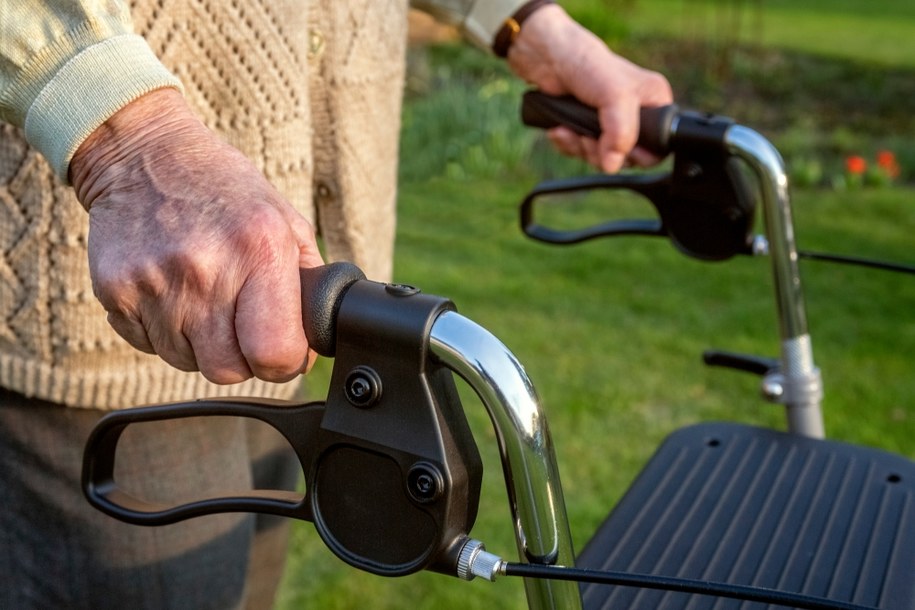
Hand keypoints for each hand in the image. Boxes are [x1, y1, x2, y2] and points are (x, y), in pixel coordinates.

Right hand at [70, 88, 324, 383]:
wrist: (143, 156)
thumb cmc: (226, 191)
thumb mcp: (286, 222)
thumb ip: (308, 285)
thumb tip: (312, 346)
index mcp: (260, 249)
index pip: (275, 353)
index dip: (282, 361)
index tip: (280, 346)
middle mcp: (206, 269)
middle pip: (228, 370)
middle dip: (240, 356)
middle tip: (239, 321)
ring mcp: (155, 282)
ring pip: (186, 362)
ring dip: (199, 342)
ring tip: (201, 294)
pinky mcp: (115, 291)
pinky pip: (148, 345)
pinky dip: (162, 330)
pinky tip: (170, 290)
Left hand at [507, 4, 672, 171]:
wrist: (548, 58)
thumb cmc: (587, 65)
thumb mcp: (616, 96)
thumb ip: (622, 132)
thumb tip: (613, 165)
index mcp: (654, 103)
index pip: (657, 147)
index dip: (636, 154)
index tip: (616, 147)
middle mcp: (634, 115)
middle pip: (624, 159)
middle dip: (600, 152)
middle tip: (588, 136)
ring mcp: (608, 123)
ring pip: (599, 158)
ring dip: (580, 147)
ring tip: (571, 127)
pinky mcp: (584, 128)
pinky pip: (578, 152)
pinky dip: (567, 143)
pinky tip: (560, 128)